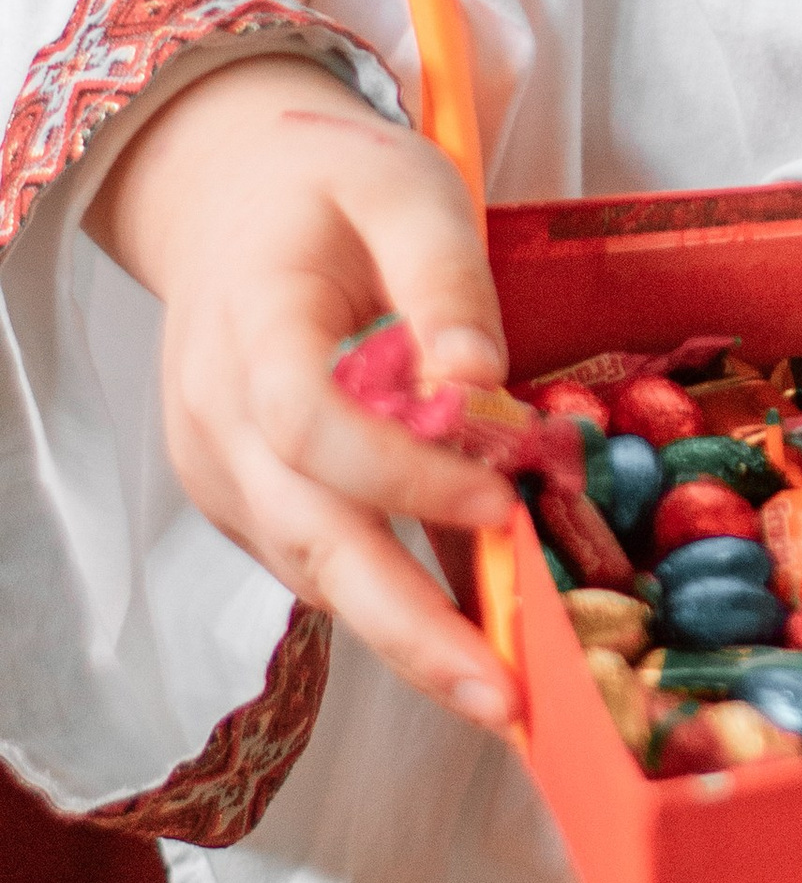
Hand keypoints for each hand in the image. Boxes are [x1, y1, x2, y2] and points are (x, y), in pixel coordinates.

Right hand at [88, 56, 521, 728]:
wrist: (230, 202)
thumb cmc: (331, 187)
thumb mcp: (407, 187)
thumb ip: (446, 275)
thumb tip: (483, 378)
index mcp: (251, 326)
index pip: (310, 424)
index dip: (402, 475)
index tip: (502, 503)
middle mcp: (218, 416)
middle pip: (307, 537)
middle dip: (408, 627)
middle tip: (504, 696)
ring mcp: (222, 468)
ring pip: (312, 570)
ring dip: (407, 637)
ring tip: (502, 693)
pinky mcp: (248, 499)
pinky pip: (317, 560)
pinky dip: (389, 601)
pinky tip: (467, 634)